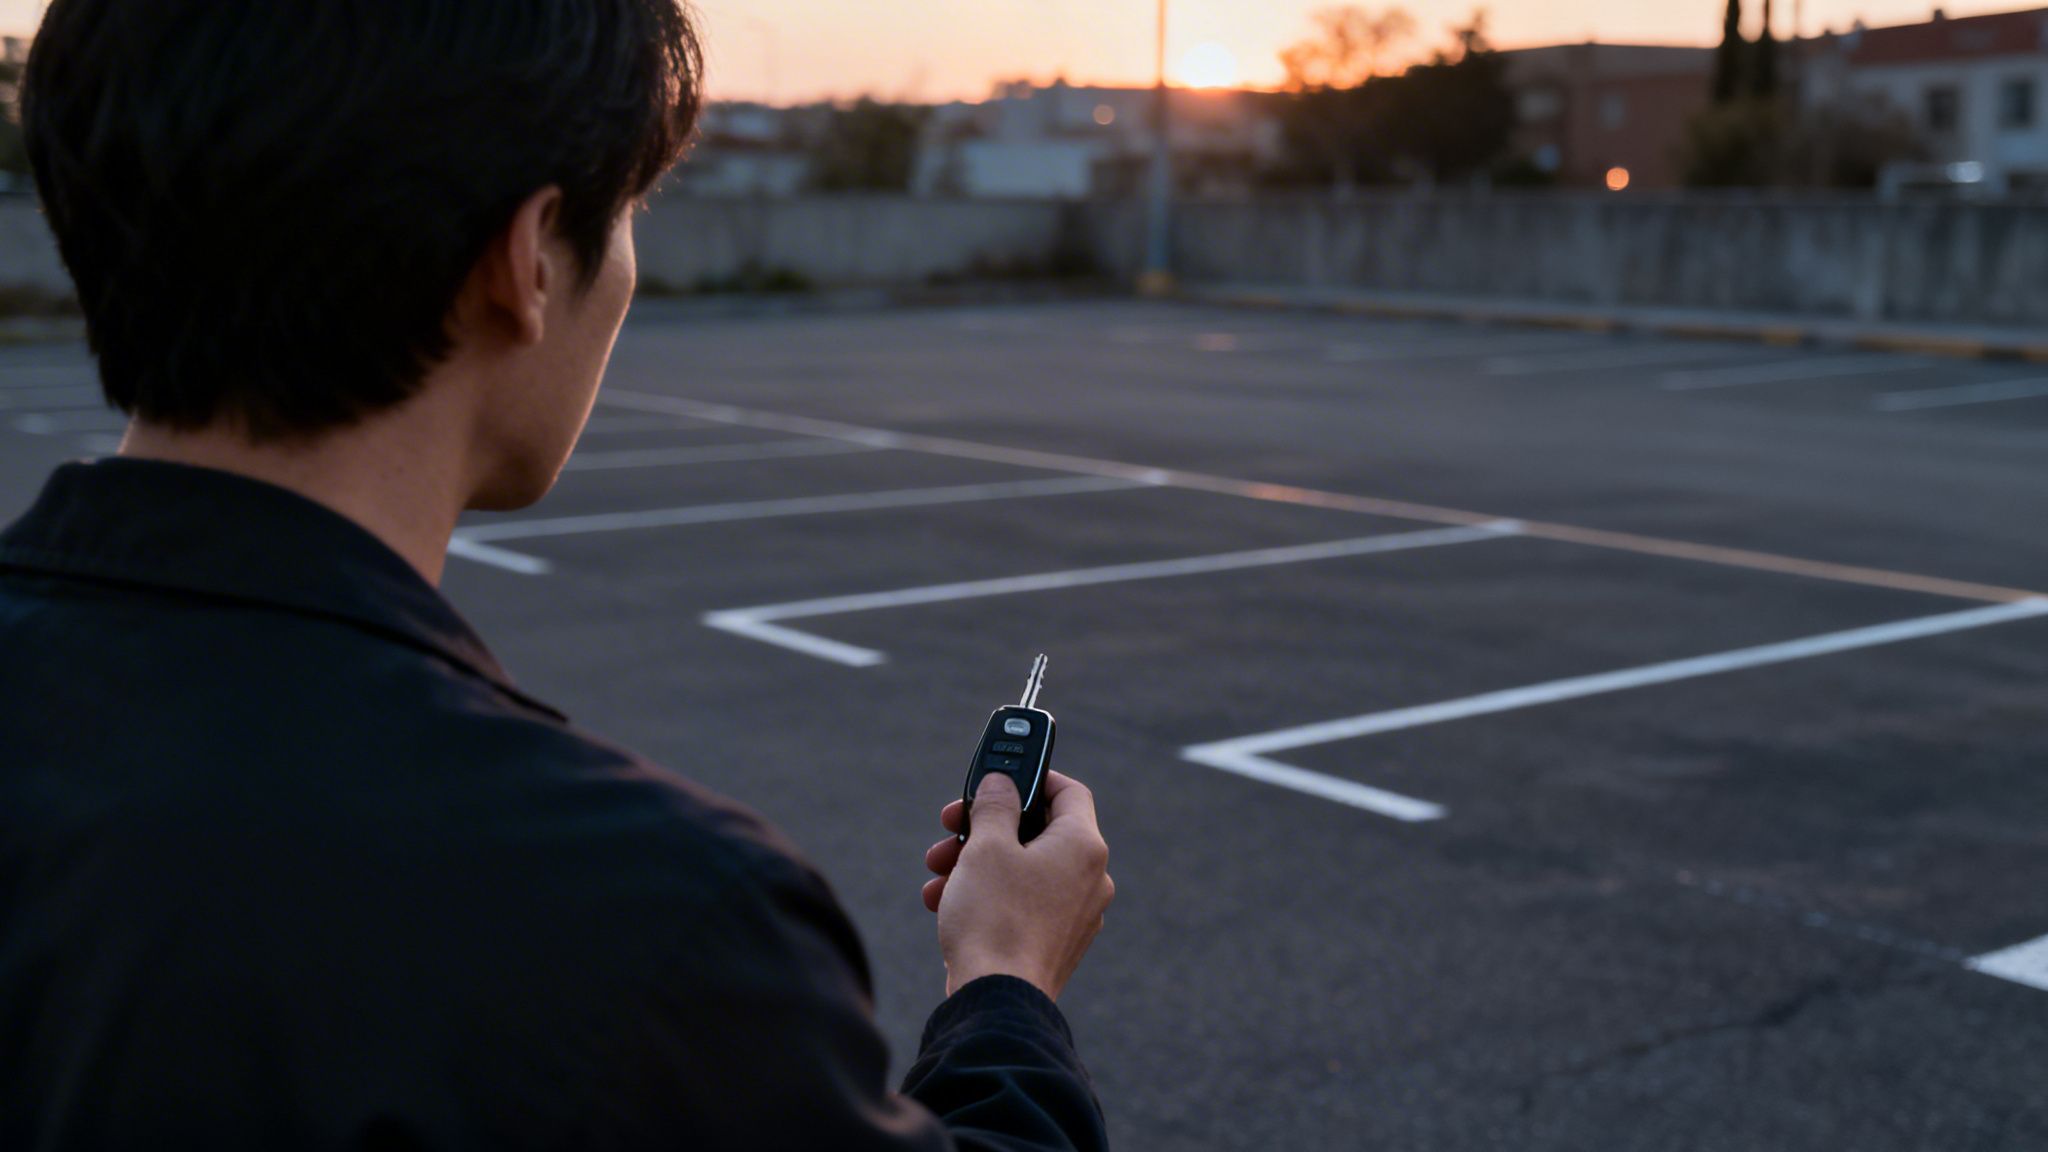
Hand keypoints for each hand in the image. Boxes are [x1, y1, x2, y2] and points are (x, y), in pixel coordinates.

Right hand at [921, 771, 1113, 1000]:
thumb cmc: (994, 919)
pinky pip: (1022, 904)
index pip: (1068, 791)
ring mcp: (1076, 916)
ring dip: (978, 862)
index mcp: (1083, 847)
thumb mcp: (986, 847)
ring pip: (1024, 870)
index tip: (999, 777)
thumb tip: (1001, 784)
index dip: (1033, 776)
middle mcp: (1091, 880)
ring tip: (938, 872)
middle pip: (1038, 832)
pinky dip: (989, 895)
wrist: (996, 1002)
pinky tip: (947, 902)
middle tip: (951, 826)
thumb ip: (994, 805)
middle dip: (986, 827)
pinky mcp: (1055, 944)